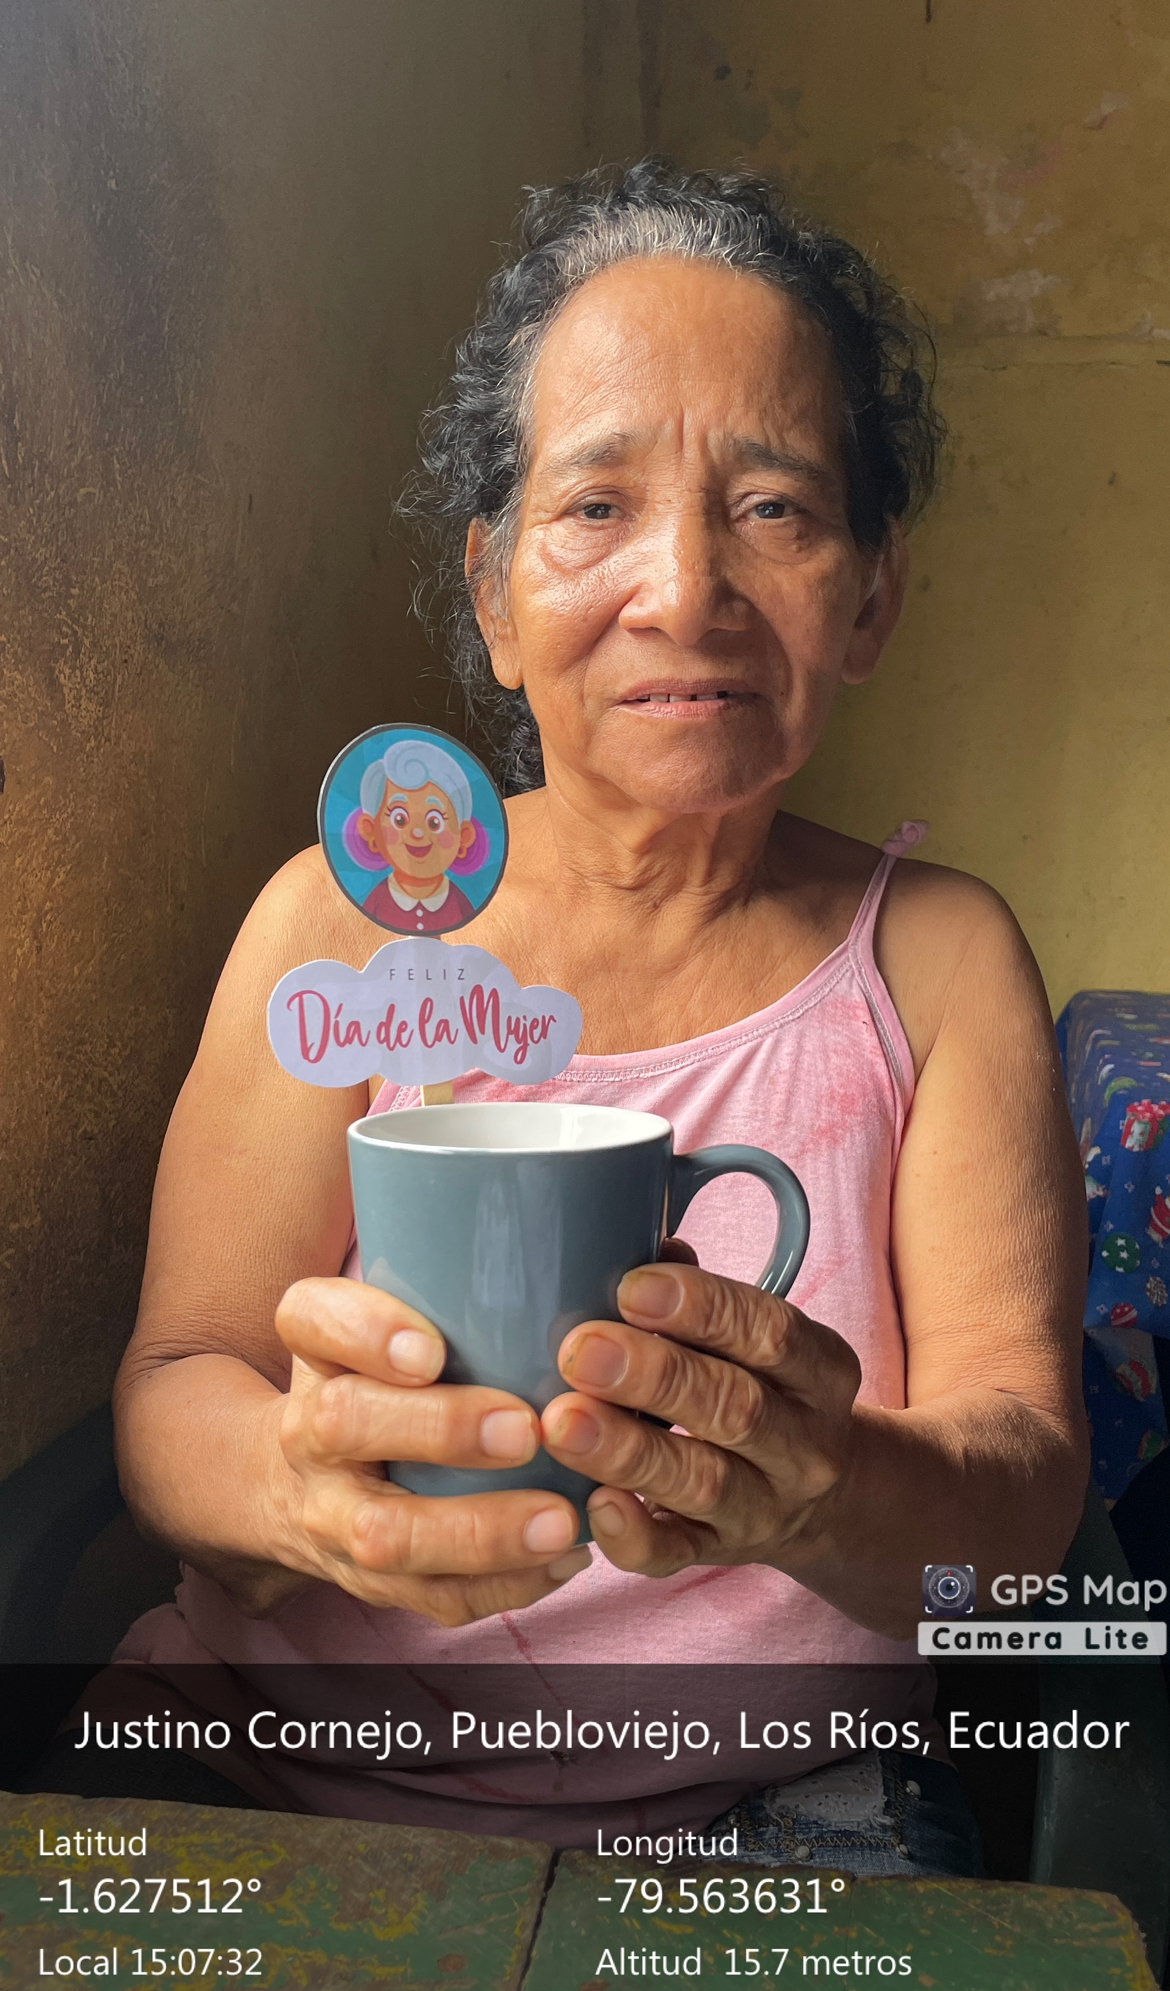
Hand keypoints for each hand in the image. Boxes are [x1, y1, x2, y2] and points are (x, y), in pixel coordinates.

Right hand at [272, 1277, 589, 1624]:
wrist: (288, 1485)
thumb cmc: (374, 1381)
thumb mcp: (382, 1322)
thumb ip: (449, 1280)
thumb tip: (581, 1226)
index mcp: (316, 1352)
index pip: (310, 1319)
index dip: (365, 1330)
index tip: (431, 1345)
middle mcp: (309, 1433)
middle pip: (344, 1425)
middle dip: (438, 1429)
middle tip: (526, 1428)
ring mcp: (334, 1516)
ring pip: (386, 1536)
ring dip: (478, 1532)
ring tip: (561, 1519)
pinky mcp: (373, 1581)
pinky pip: (430, 1597)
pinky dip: (502, 1586)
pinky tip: (562, 1558)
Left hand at [539, 1260, 861, 1575]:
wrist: (824, 1499)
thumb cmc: (764, 1388)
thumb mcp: (760, 1339)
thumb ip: (703, 1295)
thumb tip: (640, 1239)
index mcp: (820, 1370)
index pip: (772, 1332)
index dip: (703, 1308)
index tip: (630, 1287)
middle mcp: (805, 1444)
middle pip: (735, 1408)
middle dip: (653, 1375)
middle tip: (580, 1350)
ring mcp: (766, 1507)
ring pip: (702, 1482)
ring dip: (628, 1450)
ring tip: (562, 1421)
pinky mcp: (722, 1555)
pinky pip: (678, 1555)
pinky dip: (635, 1533)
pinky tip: (594, 1505)